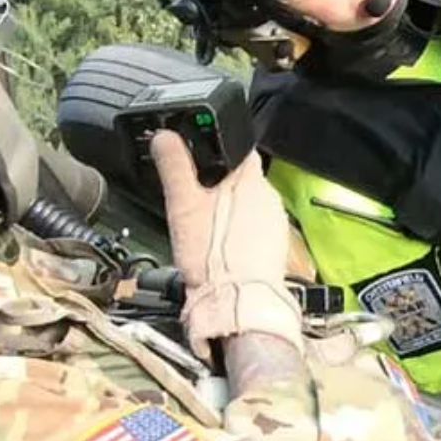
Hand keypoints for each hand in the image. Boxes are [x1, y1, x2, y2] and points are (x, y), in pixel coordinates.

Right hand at [151, 130, 300, 357]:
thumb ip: (175, 167)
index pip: (237, 147)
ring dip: (229, 209)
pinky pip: (254, 228)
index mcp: (251, 180)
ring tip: (206, 228)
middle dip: (219, 184)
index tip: (198, 157)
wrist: (236, 304)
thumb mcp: (183, 206)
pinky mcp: (275, 246)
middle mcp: (270, 198)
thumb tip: (165, 136)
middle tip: (194, 201)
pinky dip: (238, 231)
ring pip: (248, 204)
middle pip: (241, 178)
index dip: (215, 148)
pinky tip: (221, 245)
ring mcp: (275, 223)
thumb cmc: (213, 259)